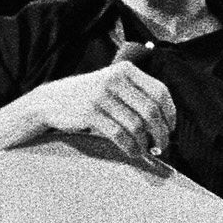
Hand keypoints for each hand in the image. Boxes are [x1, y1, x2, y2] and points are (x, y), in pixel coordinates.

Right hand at [23, 58, 176, 165]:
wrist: (51, 100)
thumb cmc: (89, 96)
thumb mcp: (112, 84)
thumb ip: (136, 94)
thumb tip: (166, 123)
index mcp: (125, 70)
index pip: (160, 91)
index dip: (170, 113)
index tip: (171, 128)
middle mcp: (114, 80)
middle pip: (151, 111)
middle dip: (161, 132)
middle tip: (162, 145)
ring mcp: (101, 96)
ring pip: (136, 125)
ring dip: (145, 143)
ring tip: (145, 150)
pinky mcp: (90, 113)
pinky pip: (120, 135)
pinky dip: (130, 147)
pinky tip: (132, 152)